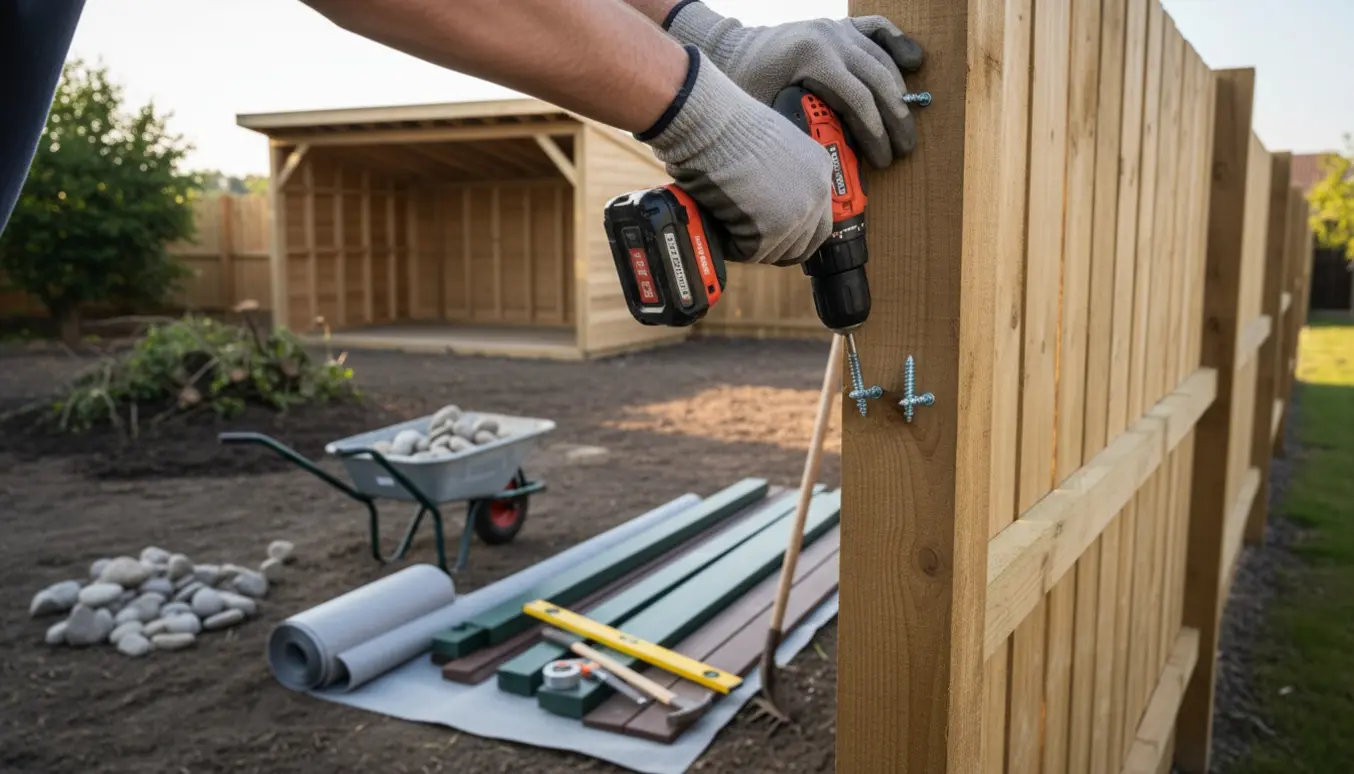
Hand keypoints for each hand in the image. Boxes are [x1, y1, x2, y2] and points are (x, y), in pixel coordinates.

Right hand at [639, 47, 832, 265]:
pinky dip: (731, 244)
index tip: (774, 236)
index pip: (819, 223)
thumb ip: (785, 176)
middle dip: (773, 245)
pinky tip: (721, 221)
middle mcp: (816, 194)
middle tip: (746, 237)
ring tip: (728, 221)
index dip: (794, 234)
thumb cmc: (731, 128)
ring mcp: (796, 214)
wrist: (713, 126)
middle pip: (801, 245)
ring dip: (750, 244)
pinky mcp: (771, 230)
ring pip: (774, 252)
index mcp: (820, 170)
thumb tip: (772, 204)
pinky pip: (749, 252)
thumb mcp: (775, 147)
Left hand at [665, 1, 924, 169]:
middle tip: (903, 151)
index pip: (859, 99)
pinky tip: (914, 64)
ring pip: (884, 60)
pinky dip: (898, 44)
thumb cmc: (743, 84)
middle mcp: (831, 38)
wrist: (731, 49)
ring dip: (900, 94)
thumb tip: (818, 168)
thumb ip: (789, 132)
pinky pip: (878, 29)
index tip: (882, 160)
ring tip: (907, 127)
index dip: (876, 133)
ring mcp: (838, 28)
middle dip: (895, 120)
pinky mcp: (840, 25)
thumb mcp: (761, 111)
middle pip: (879, 81)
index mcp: (813, 58)